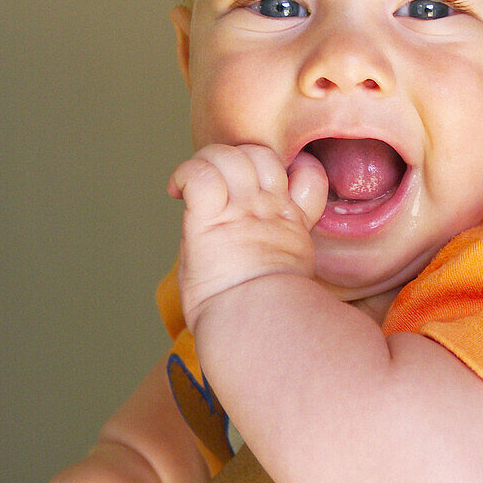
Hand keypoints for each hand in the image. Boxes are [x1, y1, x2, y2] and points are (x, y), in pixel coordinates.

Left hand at [168, 143, 326, 332]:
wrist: (258, 326)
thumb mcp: (291, 280)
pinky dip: (183, 174)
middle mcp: (268, 209)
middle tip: (218, 188)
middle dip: (239, 160)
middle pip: (261, 155)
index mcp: (290, 224)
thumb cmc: (268, 317)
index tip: (259, 187)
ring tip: (198, 189)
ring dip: (211, 163)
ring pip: (230, 155)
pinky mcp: (209, 218)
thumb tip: (271, 265)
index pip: (306, 172)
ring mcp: (241, 210)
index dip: (284, 171)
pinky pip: (198, 174)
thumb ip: (282, 254)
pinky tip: (175, 191)